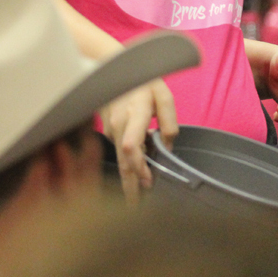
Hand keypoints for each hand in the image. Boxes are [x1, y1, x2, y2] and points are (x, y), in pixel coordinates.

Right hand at [99, 77, 177, 203]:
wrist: (112, 68)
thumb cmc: (142, 81)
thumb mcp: (163, 95)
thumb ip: (169, 121)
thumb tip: (167, 146)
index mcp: (135, 114)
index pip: (131, 145)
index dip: (138, 166)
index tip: (148, 182)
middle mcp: (119, 125)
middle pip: (123, 161)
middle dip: (130, 186)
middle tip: (135, 208)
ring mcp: (111, 129)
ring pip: (121, 159)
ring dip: (129, 178)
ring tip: (137, 200)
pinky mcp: (108, 131)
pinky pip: (120, 152)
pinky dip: (128, 165)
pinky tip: (137, 176)